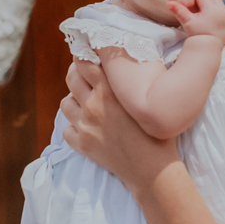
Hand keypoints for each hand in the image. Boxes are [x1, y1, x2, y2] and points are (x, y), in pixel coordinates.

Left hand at [62, 60, 179, 192]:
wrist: (152, 169)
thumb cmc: (158, 132)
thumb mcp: (148, 97)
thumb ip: (133, 79)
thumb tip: (127, 62)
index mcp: (109, 91)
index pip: (84, 62)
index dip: (84, 56)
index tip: (88, 55)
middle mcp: (92, 106)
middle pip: (72, 78)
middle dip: (78, 74)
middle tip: (87, 76)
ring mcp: (85, 126)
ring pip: (65, 103)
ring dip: (75, 100)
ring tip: (88, 103)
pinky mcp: (82, 144)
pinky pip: (67, 129)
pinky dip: (74, 126)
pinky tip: (88, 127)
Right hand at [169, 0, 224, 44]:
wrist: (208, 48)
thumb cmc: (196, 33)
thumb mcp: (187, 22)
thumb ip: (179, 10)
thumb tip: (168, 3)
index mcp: (210, 8)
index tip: (194, 7)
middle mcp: (221, 10)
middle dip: (206, 2)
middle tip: (200, 12)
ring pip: (219, 4)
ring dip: (213, 8)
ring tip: (207, 18)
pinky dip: (220, 15)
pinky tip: (214, 23)